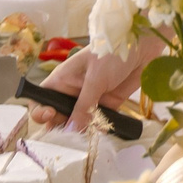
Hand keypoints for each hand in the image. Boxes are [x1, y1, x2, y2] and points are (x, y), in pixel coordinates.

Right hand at [31, 35, 159, 131]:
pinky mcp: (107, 105)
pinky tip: (101, 133)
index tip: (50, 116)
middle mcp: (72, 92)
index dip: (40, 111)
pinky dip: (98, 130)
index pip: (41, 100)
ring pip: (78, 123)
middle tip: (70, 135)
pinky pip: (98, 123)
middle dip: (61, 128)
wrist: (143, 45)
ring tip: (86, 137)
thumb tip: (72, 130)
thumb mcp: (95, 78)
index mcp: (62, 80)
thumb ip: (84, 106)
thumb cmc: (113, 52)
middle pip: (58, 116)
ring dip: (81, 132)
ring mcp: (90, 99)